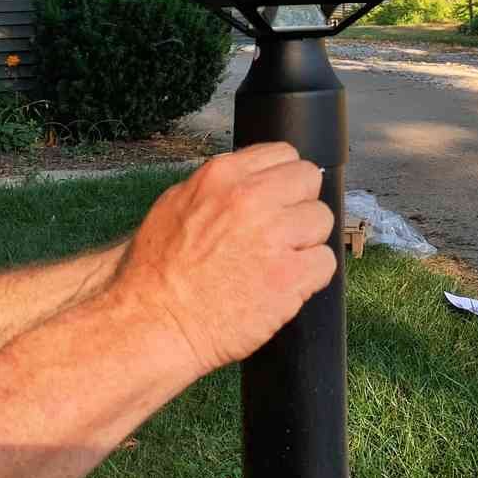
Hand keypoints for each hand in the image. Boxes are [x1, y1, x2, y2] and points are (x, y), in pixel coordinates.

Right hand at [111, 143, 335, 376]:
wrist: (152, 322)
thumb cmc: (156, 271)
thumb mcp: (176, 204)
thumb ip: (220, 188)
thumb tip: (251, 182)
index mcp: (224, 176)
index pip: (284, 154)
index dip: (282, 181)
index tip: (276, 202)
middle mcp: (252, 198)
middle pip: (309, 179)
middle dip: (298, 205)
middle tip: (280, 234)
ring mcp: (274, 236)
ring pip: (321, 220)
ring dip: (305, 242)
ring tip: (276, 264)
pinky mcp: (289, 276)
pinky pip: (325, 263)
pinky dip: (310, 277)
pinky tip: (283, 287)